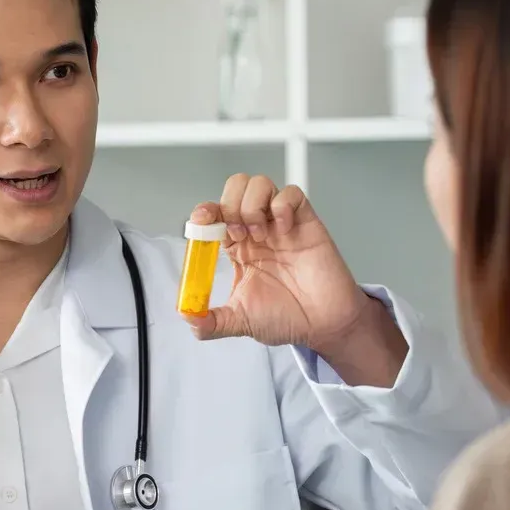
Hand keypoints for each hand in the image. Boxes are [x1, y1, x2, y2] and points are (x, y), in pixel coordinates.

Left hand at [186, 174, 407, 386]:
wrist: (322, 326)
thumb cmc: (287, 318)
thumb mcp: (239, 322)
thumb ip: (210, 323)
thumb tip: (186, 316)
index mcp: (238, 249)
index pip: (213, 214)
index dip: (204, 213)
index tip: (202, 224)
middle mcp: (257, 230)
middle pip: (234, 188)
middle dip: (228, 205)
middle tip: (238, 235)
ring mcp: (280, 224)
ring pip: (259, 183)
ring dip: (252, 205)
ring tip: (260, 234)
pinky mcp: (305, 221)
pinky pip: (291, 193)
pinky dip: (282, 206)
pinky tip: (283, 230)